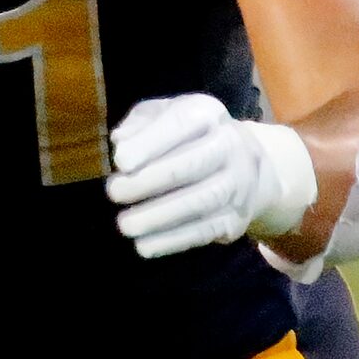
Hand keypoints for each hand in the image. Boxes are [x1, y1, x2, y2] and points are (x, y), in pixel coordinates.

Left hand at [106, 93, 316, 259]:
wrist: (244, 164)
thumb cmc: (188, 135)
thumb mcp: (163, 115)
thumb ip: (139, 124)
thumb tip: (120, 142)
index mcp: (207, 113)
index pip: (181, 124)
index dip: (150, 143)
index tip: (121, 162)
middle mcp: (229, 145)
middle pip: (193, 164)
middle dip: (151, 181)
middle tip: (114, 192)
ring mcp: (237, 184)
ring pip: (201, 202)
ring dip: (159, 216)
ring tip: (125, 224)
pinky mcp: (236, 218)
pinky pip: (205, 231)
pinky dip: (173, 241)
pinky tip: (145, 245)